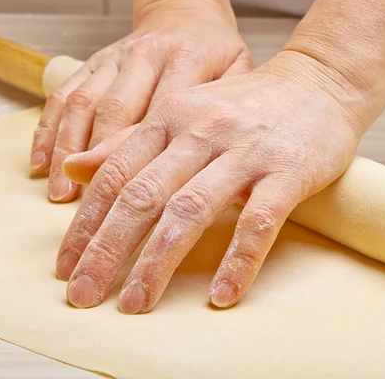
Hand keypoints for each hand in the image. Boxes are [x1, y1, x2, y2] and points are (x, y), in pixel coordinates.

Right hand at [30, 0, 251, 201]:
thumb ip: (225, 110)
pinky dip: (48, 129)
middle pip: (115, 113)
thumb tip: (212, 165)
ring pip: (83, 105)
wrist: (185, 11)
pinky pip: (63, 94)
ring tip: (60, 193)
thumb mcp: (238, 72)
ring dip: (68, 152)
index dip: (144, 161)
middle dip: (99, 164)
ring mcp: (114, 58)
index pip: (160, 116)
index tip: (132, 203)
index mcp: (186, 60)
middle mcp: (145, 56)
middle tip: (91, 208)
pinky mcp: (92, 61)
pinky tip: (40, 163)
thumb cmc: (217, 52)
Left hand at [55, 51, 365, 312]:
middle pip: (144, 195)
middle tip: (85, 295)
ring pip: (192, 210)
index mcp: (171, 116)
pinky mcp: (288, 172)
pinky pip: (259, 222)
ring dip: (158, 261)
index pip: (116, 174)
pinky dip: (238, 260)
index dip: (86, 223)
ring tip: (136, 303)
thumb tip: (74, 168)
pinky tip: (222, 295)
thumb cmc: (247, 106)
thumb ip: (132, 142)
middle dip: (108, 249)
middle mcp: (202, 131)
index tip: (66, 266)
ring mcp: (245, 151)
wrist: (319, 82)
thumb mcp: (183, 112)